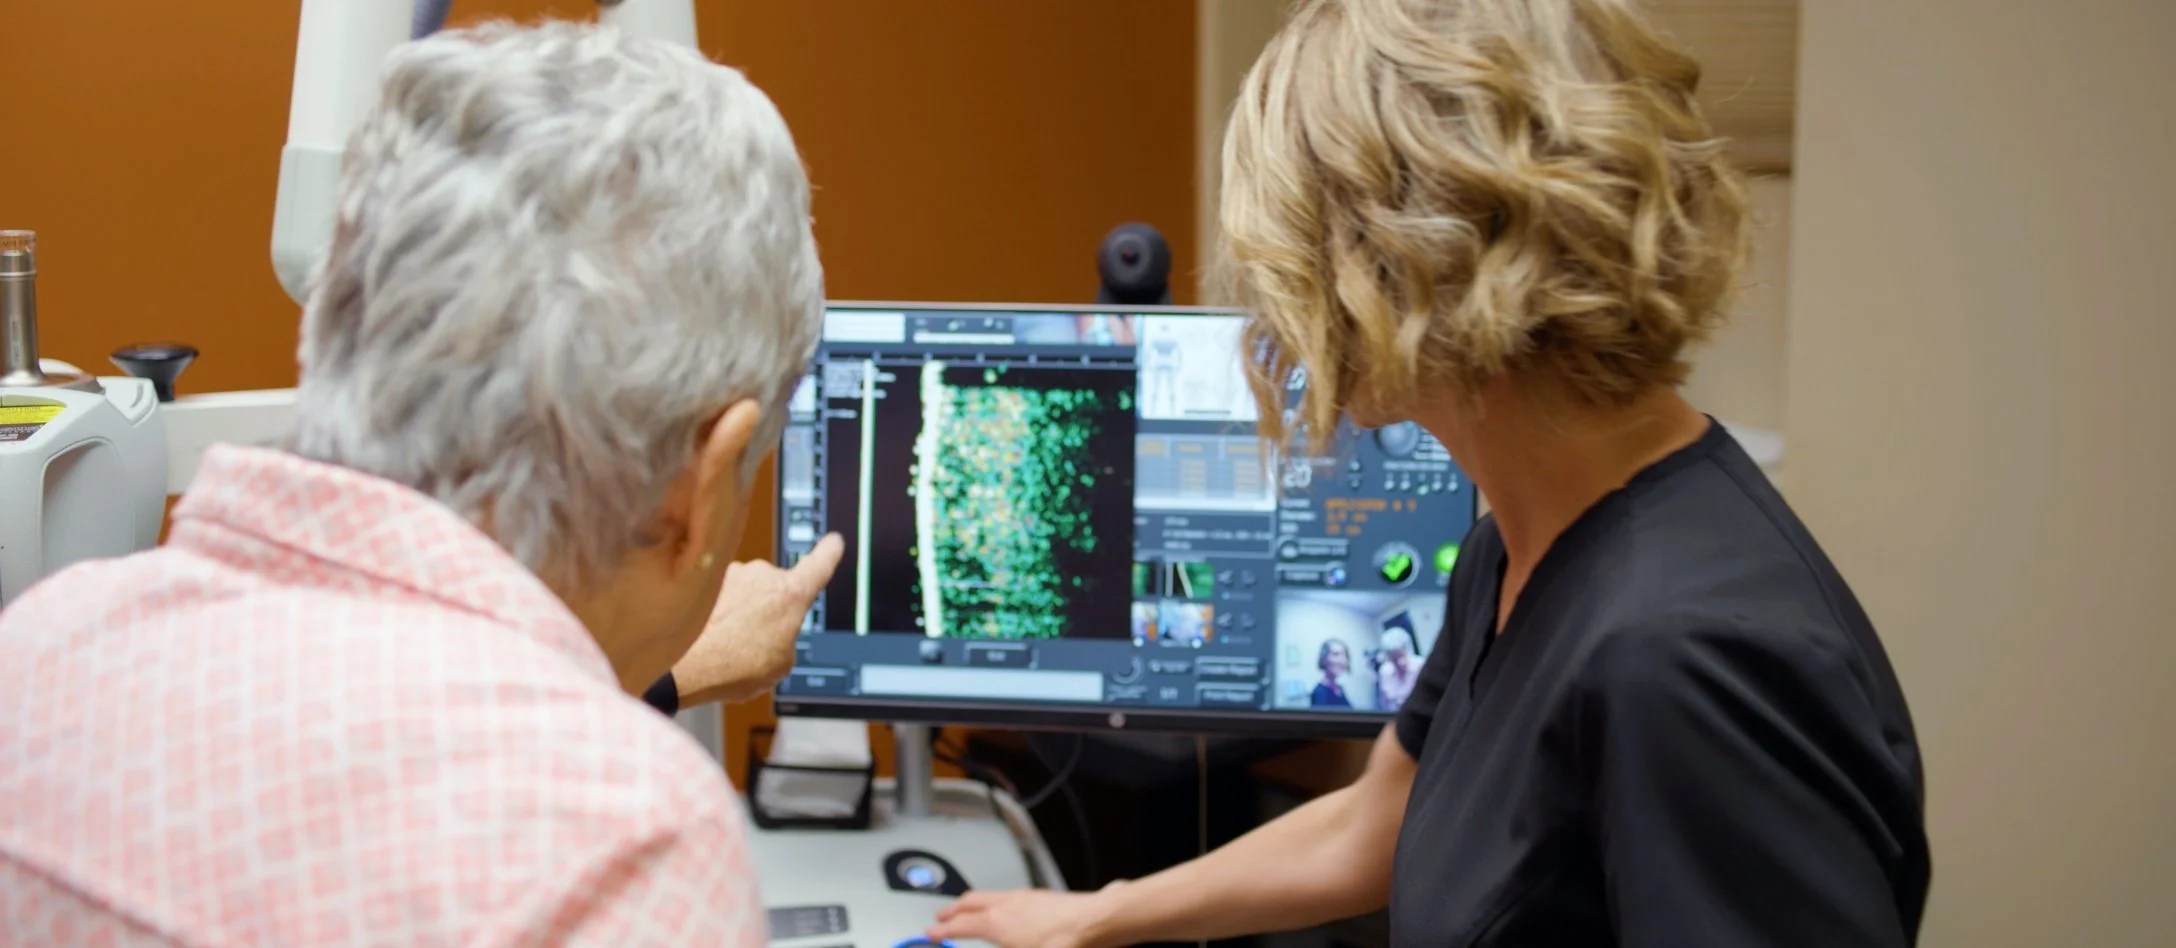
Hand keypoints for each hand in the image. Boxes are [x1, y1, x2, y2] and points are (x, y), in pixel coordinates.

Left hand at [672, 534, 842, 706]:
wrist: (684, 665)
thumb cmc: (733, 666)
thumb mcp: (781, 664)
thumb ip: (786, 639)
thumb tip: (773, 634)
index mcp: (791, 594)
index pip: (820, 565)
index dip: (829, 553)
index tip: (834, 542)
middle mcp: (762, 574)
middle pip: (774, 587)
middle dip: (768, 608)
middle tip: (754, 640)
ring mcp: (731, 573)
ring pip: (743, 590)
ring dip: (739, 609)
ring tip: (727, 642)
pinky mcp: (703, 579)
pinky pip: (717, 593)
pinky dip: (715, 610)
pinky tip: (707, 635)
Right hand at [928, 886, 1121, 947]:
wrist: (1096, 922)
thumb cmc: (1066, 942)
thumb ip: (1000, 946)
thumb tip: (992, 941)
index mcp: (996, 923)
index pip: (959, 927)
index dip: (941, 931)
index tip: (931, 933)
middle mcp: (1006, 904)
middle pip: (969, 902)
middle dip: (952, 910)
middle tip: (942, 917)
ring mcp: (1024, 897)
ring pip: (988, 896)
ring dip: (972, 903)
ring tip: (969, 911)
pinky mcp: (1040, 896)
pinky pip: (1006, 895)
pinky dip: (994, 901)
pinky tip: (1005, 909)